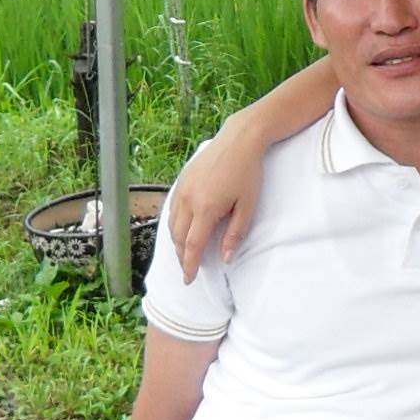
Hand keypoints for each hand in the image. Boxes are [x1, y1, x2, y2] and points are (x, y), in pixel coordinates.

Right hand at [164, 125, 266, 266]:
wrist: (239, 140)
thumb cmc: (248, 173)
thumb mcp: (248, 206)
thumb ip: (236, 234)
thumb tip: (226, 258)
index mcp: (206, 209)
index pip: (193, 245)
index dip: (189, 265)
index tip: (188, 279)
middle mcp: (188, 200)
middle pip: (178, 237)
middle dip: (182, 256)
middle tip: (188, 269)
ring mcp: (182, 189)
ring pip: (172, 224)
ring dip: (176, 241)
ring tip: (185, 253)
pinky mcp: (181, 180)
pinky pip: (171, 209)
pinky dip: (173, 224)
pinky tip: (181, 229)